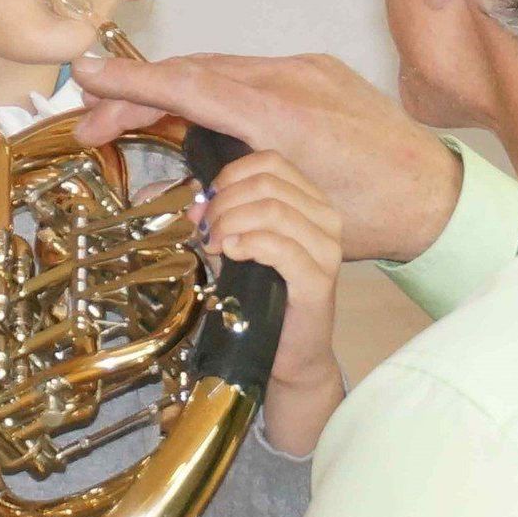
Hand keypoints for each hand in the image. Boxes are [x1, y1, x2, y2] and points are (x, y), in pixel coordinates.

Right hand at [73, 53, 461, 264]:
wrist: (438, 194)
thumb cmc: (377, 217)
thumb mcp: (295, 219)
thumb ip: (238, 200)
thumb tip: (188, 209)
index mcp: (285, 118)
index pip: (192, 88)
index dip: (132, 82)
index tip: (86, 74)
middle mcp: (294, 80)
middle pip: (196, 73)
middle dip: (138, 93)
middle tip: (92, 121)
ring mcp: (308, 70)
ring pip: (220, 70)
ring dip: (172, 89)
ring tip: (129, 117)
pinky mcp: (318, 72)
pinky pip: (250, 72)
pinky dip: (211, 87)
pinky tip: (190, 112)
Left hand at [193, 150, 343, 456]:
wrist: (288, 354)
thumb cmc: (263, 299)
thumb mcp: (235, 248)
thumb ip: (216, 220)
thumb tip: (190, 199)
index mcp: (311, 201)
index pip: (271, 162)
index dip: (230, 176)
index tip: (205, 204)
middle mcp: (327, 218)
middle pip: (268, 182)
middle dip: (225, 201)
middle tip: (205, 231)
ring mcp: (327, 249)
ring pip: (273, 210)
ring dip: (231, 222)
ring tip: (215, 247)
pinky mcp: (319, 280)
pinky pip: (280, 246)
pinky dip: (248, 243)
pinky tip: (231, 253)